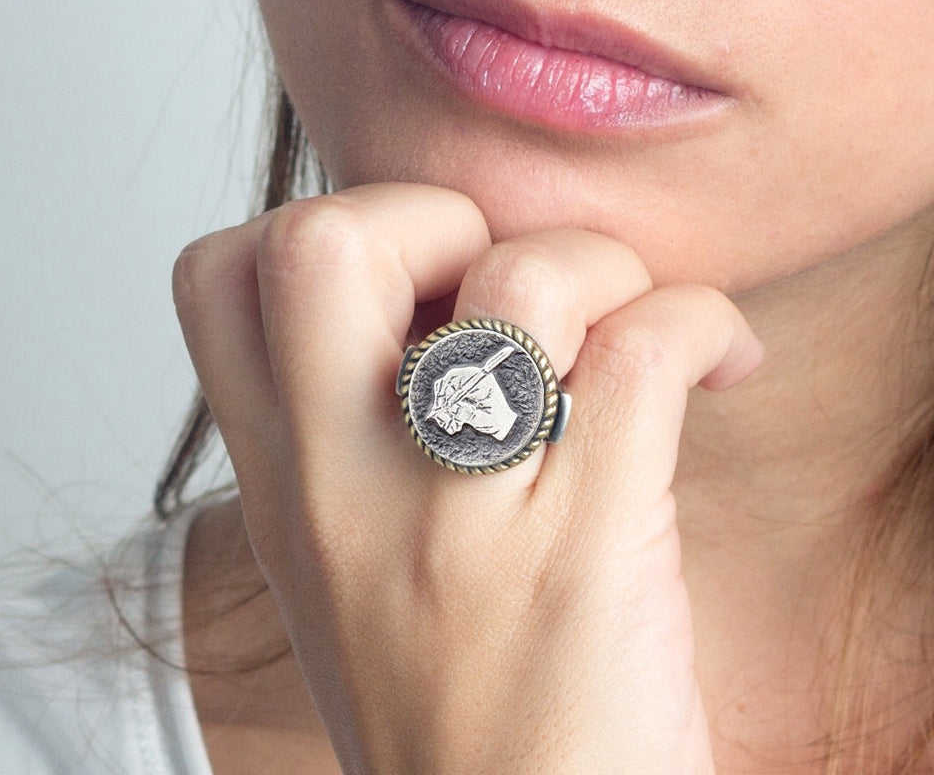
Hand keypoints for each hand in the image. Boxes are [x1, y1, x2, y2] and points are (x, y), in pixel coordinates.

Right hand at [173, 183, 762, 774]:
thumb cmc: (455, 722)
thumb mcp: (344, 574)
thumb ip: (349, 437)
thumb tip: (445, 288)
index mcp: (280, 491)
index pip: (215, 277)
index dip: (308, 228)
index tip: (403, 284)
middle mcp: (342, 495)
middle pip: (323, 241)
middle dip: (425, 211)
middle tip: (494, 282)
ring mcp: (458, 524)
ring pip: (517, 279)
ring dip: (596, 264)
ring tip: (630, 318)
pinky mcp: (589, 554)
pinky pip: (644, 353)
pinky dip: (698, 321)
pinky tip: (719, 362)